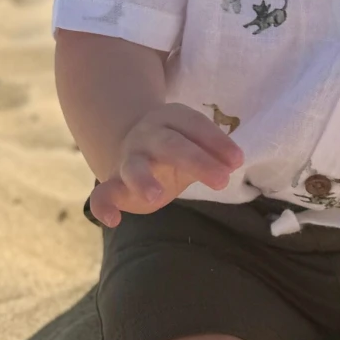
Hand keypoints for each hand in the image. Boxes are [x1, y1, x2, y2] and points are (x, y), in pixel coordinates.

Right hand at [88, 103, 243, 227]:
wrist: (132, 142)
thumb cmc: (174, 146)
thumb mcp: (194, 143)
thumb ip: (212, 152)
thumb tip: (234, 162)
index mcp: (170, 119)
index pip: (194, 125)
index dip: (216, 141)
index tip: (237, 161)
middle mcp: (147, 136)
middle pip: (170, 145)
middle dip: (196, 160)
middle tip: (222, 181)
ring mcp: (129, 159)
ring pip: (133, 167)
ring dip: (142, 179)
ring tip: (155, 196)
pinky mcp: (114, 183)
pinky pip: (102, 193)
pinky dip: (103, 206)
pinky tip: (112, 220)